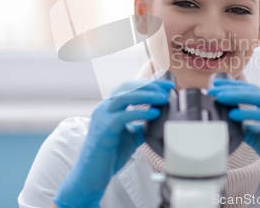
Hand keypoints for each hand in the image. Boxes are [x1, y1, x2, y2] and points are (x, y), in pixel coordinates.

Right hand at [53, 78, 174, 207]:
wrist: (92, 175)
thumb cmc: (109, 155)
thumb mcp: (131, 135)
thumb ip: (142, 124)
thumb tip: (159, 117)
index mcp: (110, 107)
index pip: (129, 87)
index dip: (148, 84)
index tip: (166, 86)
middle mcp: (104, 108)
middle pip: (127, 87)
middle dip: (149, 85)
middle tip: (166, 89)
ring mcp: (102, 117)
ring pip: (124, 97)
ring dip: (146, 95)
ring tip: (163, 98)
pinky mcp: (104, 129)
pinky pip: (123, 116)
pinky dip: (140, 112)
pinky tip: (154, 114)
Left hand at [208, 78, 259, 206]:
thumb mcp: (257, 136)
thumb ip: (245, 125)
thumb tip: (226, 119)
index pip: (252, 90)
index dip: (233, 86)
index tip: (216, 85)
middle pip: (254, 90)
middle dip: (232, 88)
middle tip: (213, 88)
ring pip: (259, 98)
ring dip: (237, 96)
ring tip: (220, 97)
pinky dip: (247, 113)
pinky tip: (233, 114)